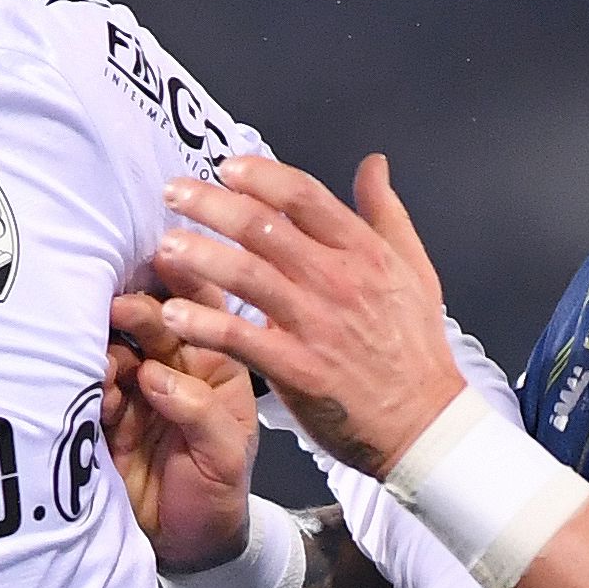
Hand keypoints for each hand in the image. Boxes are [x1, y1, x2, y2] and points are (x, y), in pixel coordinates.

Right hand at [104, 292, 257, 571]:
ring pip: (115, 348)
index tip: (166, 257)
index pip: (203, 308)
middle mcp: (174, 369)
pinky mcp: (103, 417)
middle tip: (121, 311)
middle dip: (137, 310)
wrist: (185, 549)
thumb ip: (199, 411)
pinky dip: (92, 383)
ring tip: (110, 362)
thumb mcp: (226, 456)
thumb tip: (154, 376)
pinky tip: (97, 388)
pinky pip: (92, 388)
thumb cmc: (218, 496)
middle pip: (153, 320)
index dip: (185, 281)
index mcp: (215, 367)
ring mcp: (136, 390)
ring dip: (108, 346)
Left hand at [149, 153, 469, 479]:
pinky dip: (205, 325)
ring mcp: (316, 324)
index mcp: (364, 252)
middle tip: (173, 191)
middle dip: (212, 204)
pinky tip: (173, 314)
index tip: (226, 166)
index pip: (304, 196)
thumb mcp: (415, 269)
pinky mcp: (298, 369)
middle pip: (264, 227)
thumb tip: (373, 165)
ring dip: (201, 257)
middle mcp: (337, 280)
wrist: (424, 422)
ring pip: (247, 275)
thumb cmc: (415, 347)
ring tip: (165, 247)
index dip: (261, 176)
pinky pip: (241, 339)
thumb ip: (386, 213)